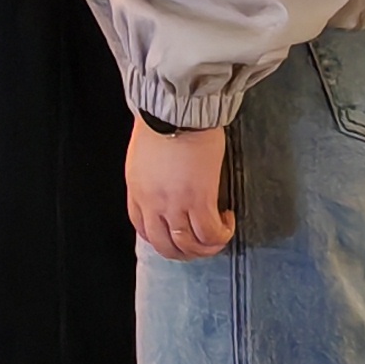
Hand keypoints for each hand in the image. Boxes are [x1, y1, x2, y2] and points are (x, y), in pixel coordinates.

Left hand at [125, 123, 236, 257]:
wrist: (176, 110)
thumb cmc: (161, 122)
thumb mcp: (143, 156)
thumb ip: (149, 178)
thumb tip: (164, 187)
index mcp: (137, 191)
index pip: (142, 229)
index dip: (159, 239)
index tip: (173, 238)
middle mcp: (153, 203)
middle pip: (164, 246)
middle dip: (183, 253)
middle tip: (199, 247)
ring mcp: (175, 204)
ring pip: (189, 245)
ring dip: (206, 248)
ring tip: (218, 237)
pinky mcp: (199, 200)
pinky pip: (211, 233)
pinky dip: (221, 234)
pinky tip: (227, 221)